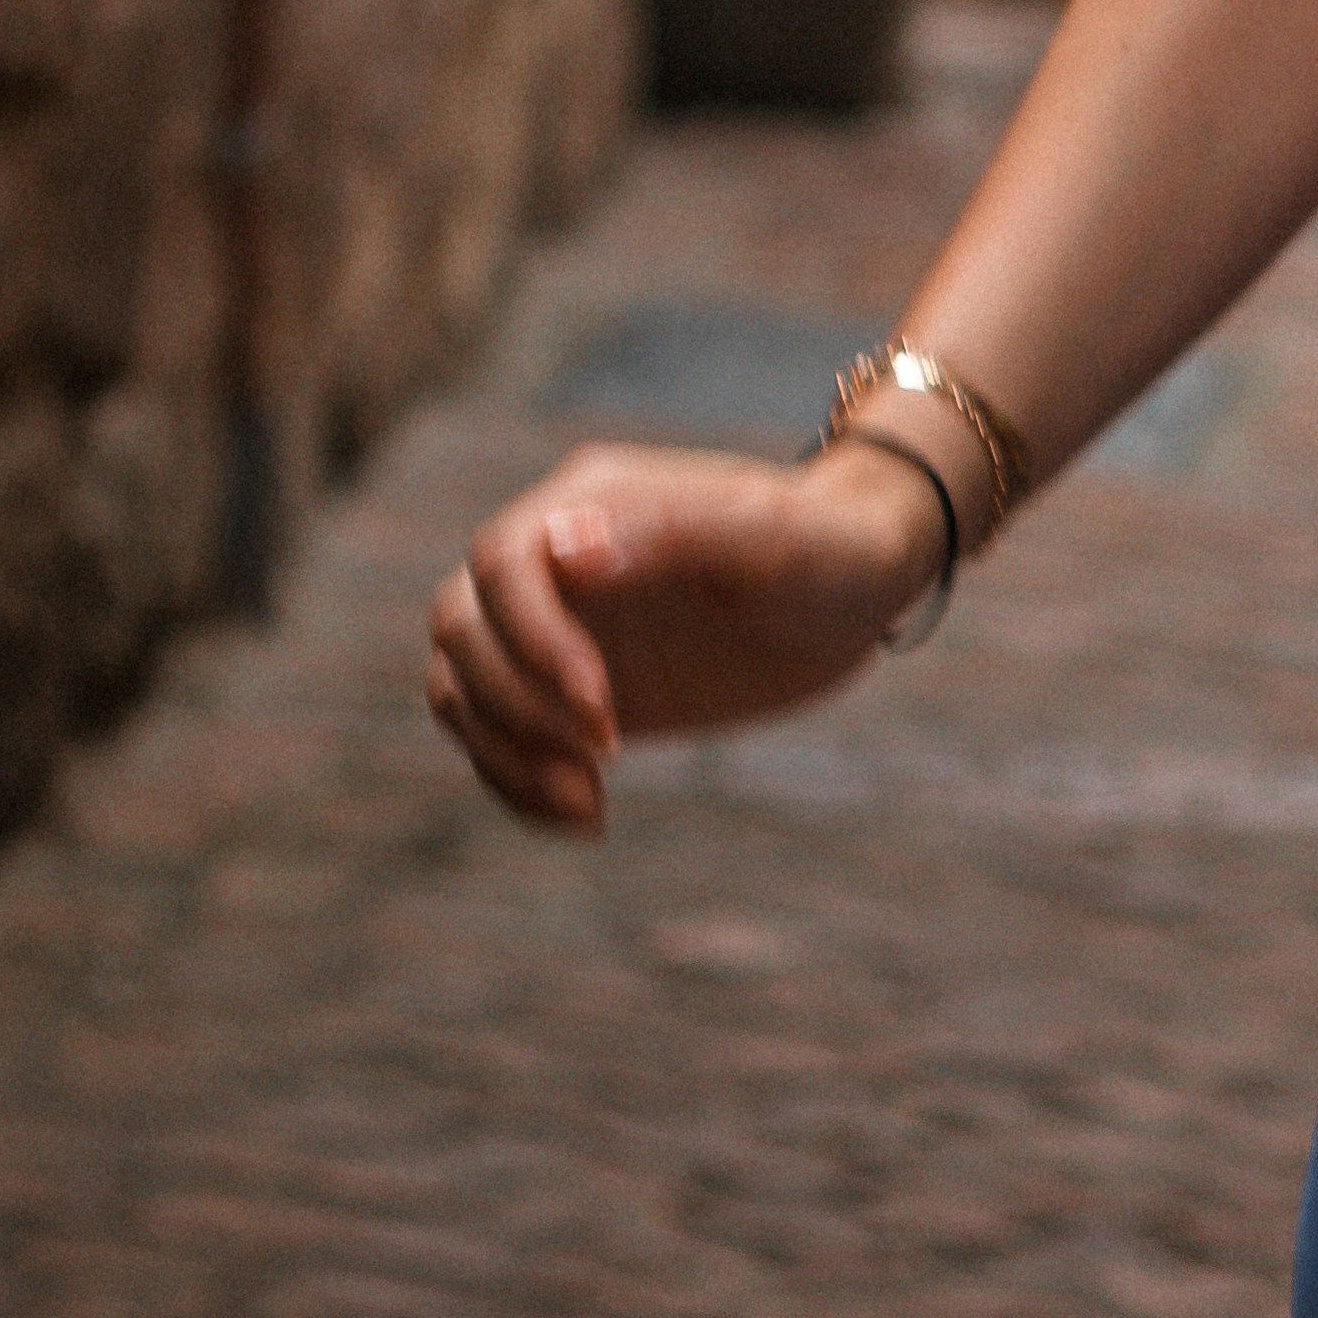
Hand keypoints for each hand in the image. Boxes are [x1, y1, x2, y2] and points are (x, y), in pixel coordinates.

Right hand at [424, 439, 947, 837]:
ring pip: (461, 683)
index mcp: (594, 500)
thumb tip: (566, 550)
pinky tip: (586, 817)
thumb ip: (674, 528)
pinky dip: (515, 783)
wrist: (856, 586)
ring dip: (502, 752)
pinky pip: (494, 733)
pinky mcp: (565, 687)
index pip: (502, 563)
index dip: (531, 641)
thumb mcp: (772, 536)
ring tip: (589, 802)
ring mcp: (556, 623)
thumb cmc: (826, 545)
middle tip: (605, 755)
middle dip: (513, 703)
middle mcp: (558, 558)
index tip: (602, 708)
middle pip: (462, 625)